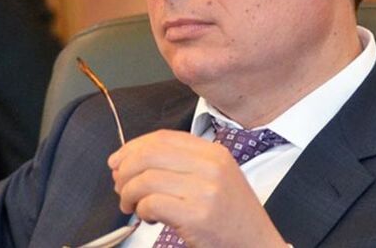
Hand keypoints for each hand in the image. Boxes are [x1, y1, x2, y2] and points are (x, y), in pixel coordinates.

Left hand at [108, 130, 286, 247]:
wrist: (257, 244)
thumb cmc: (231, 216)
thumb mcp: (216, 178)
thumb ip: (182, 164)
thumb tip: (133, 159)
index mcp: (214, 152)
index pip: (163, 138)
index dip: (133, 147)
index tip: (118, 161)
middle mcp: (211, 166)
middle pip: (150, 154)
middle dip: (125, 170)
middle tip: (120, 186)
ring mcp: (206, 190)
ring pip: (146, 179)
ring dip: (129, 193)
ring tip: (131, 206)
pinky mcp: (197, 215)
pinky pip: (152, 203)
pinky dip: (141, 210)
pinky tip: (148, 217)